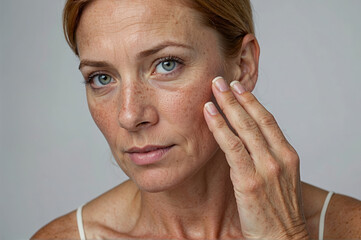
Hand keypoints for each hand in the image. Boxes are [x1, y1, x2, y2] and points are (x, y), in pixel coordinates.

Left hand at [203, 76, 308, 238]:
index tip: (238, 87)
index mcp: (287, 155)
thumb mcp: (279, 178)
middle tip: (222, 79)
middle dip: (237, 96)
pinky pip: (232, 147)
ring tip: (214, 88)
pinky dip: (220, 127)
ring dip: (227, 105)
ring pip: (244, 128)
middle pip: (256, 118)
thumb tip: (246, 141)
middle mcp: (279, 157)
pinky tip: (210, 114)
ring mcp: (266, 168)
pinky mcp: (250, 181)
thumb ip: (266, 157)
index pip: (268, 120)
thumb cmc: (278, 211)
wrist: (282, 238)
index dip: (252, 101)